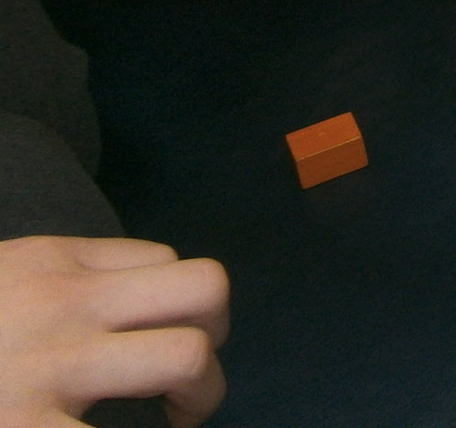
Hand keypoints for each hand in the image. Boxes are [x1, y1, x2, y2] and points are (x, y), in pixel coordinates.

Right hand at [0, 236, 228, 427]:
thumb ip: (49, 290)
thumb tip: (117, 312)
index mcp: (51, 261)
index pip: (164, 259)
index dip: (176, 307)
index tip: (159, 342)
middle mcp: (64, 301)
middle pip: (204, 288)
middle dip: (214, 339)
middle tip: (185, 385)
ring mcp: (52, 364)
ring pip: (188, 357)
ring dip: (199, 398)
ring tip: (175, 422)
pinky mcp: (27, 427)